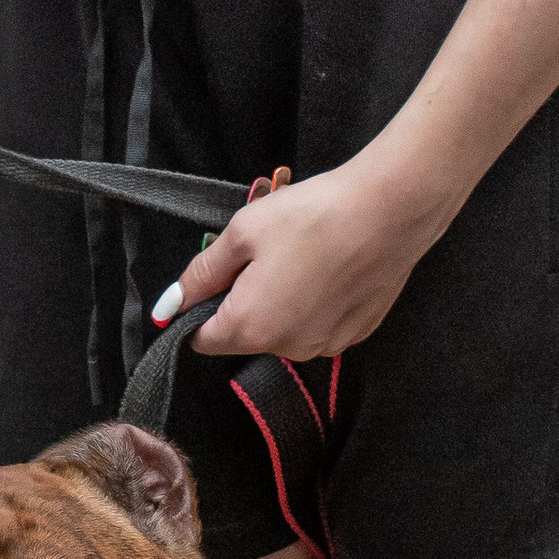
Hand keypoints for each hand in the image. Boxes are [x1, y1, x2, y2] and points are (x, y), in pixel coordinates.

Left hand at [157, 153, 443, 363]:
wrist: (390, 210)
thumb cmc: (310, 216)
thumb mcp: (242, 233)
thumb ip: (202, 274)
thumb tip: (168, 307)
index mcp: (251, 327)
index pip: (203, 340)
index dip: (199, 310)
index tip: (215, 276)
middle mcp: (288, 348)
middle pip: (246, 334)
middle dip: (244, 299)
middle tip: (262, 251)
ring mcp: (327, 344)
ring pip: (284, 329)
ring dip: (281, 301)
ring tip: (300, 253)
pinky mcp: (358, 332)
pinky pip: (319, 324)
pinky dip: (315, 302)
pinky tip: (329, 266)